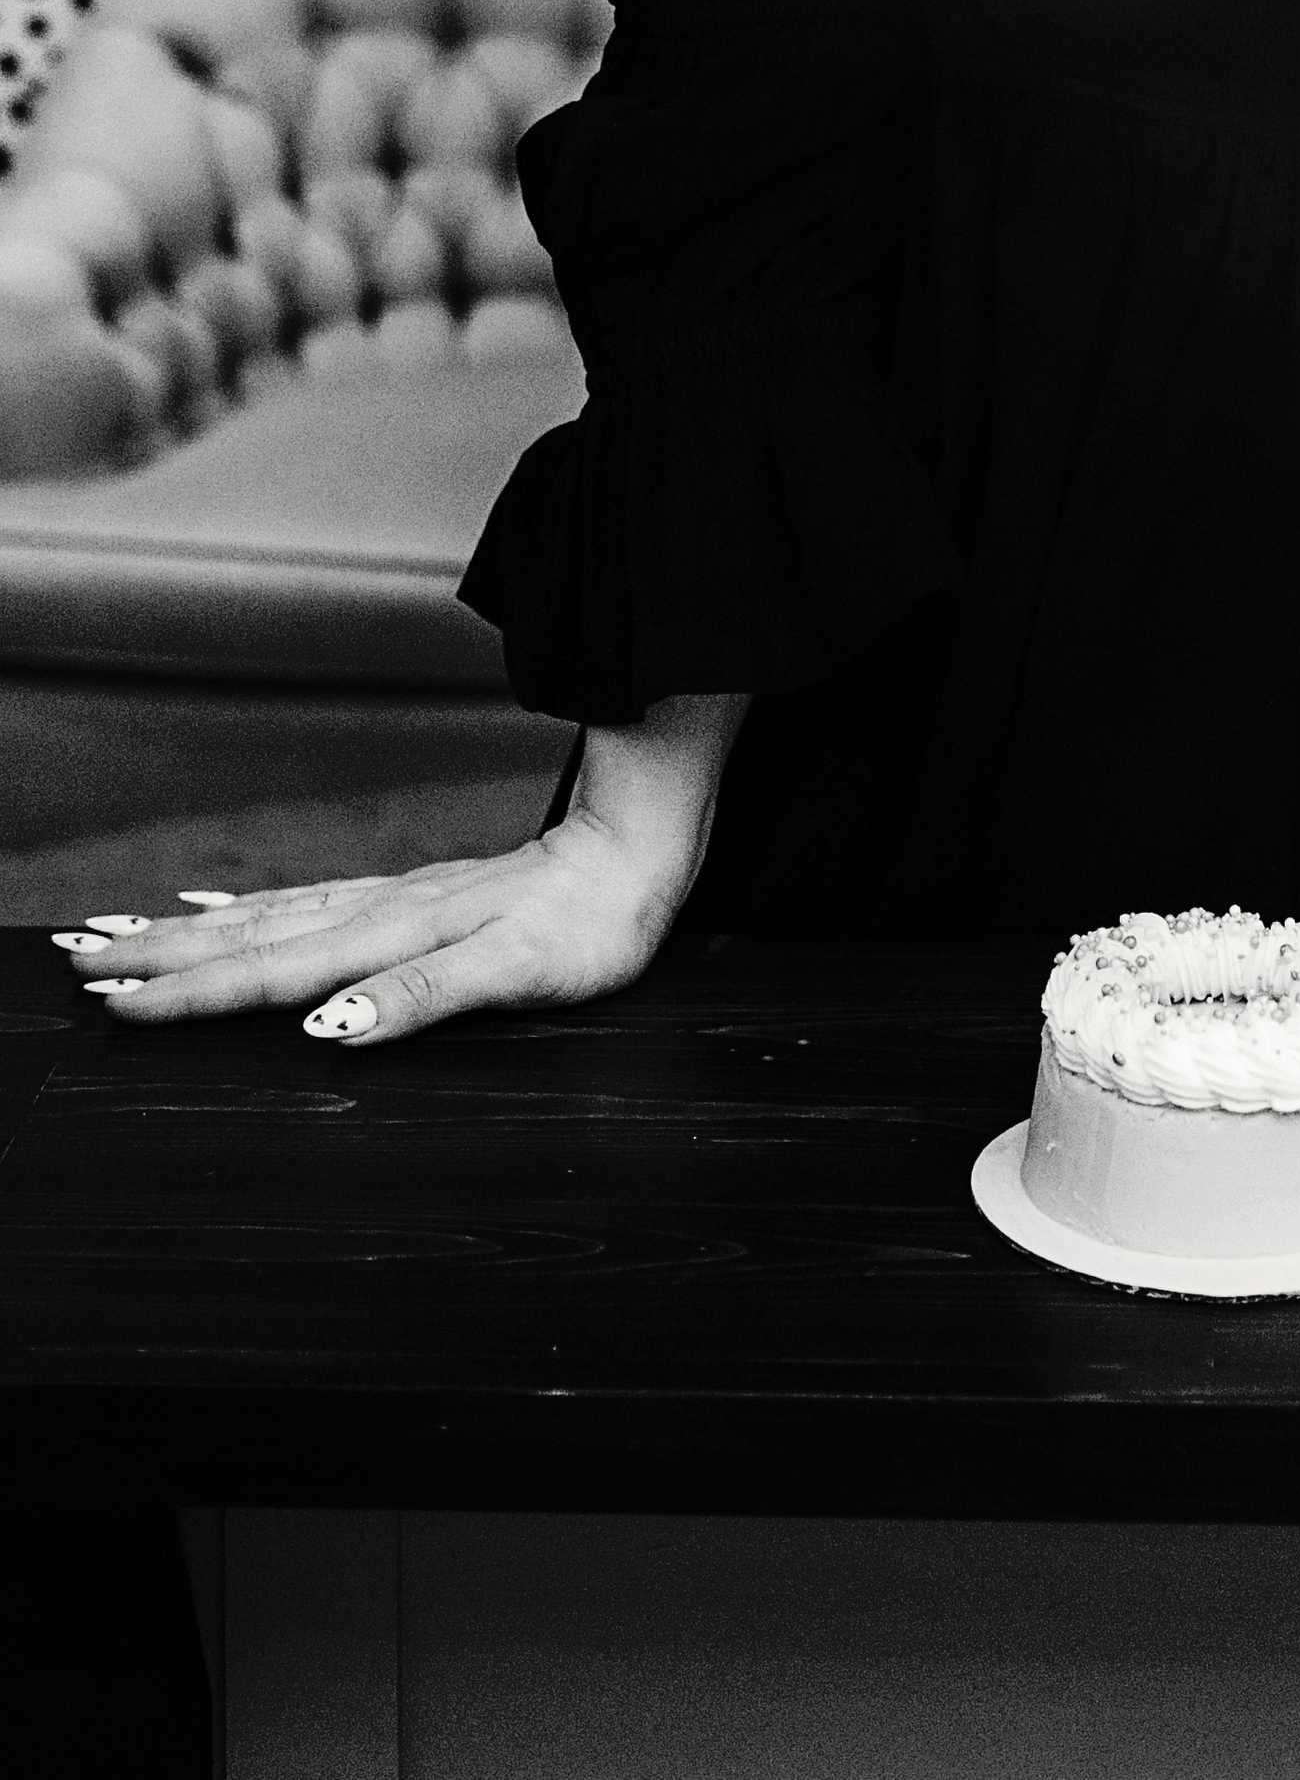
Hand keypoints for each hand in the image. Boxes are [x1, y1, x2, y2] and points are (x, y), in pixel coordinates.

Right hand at [50, 810, 693, 1046]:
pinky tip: (222, 900)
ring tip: (120, 931)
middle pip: (252, 937)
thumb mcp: (518, 971)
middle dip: (164, 955)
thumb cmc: (592, 925)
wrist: (641, 851)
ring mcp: (393, 896)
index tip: (114, 998)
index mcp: (394, 935)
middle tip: (78, 961)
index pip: (274, 971)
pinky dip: (251, 903)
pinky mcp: (414, 892)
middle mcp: (380, 910)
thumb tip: (328, 1027)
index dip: (193, 991)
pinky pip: (308, 898)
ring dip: (192, 928)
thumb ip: (422, 996)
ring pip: (271, 914)